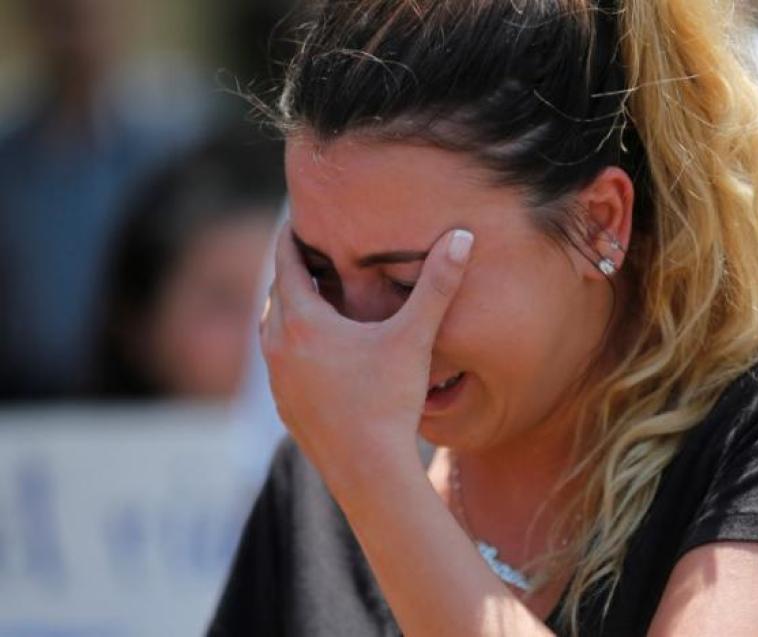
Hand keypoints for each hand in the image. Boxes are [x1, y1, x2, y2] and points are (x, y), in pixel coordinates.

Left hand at [260, 222, 473, 493]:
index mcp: (302, 321)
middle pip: (276, 293)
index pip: (285, 262)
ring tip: (309, 296)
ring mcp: (277, 380)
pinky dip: (290, 342)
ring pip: (272, 328)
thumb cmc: (389, 401)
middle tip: (309, 251)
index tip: (297, 218)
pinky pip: (278, 360)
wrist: (368, 471)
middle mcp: (278, 346)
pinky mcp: (284, 405)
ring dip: (288, 308)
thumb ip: (437, 285)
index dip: (291, 236)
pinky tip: (313, 349)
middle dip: (292, 270)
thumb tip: (462, 236)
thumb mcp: (414, 338)